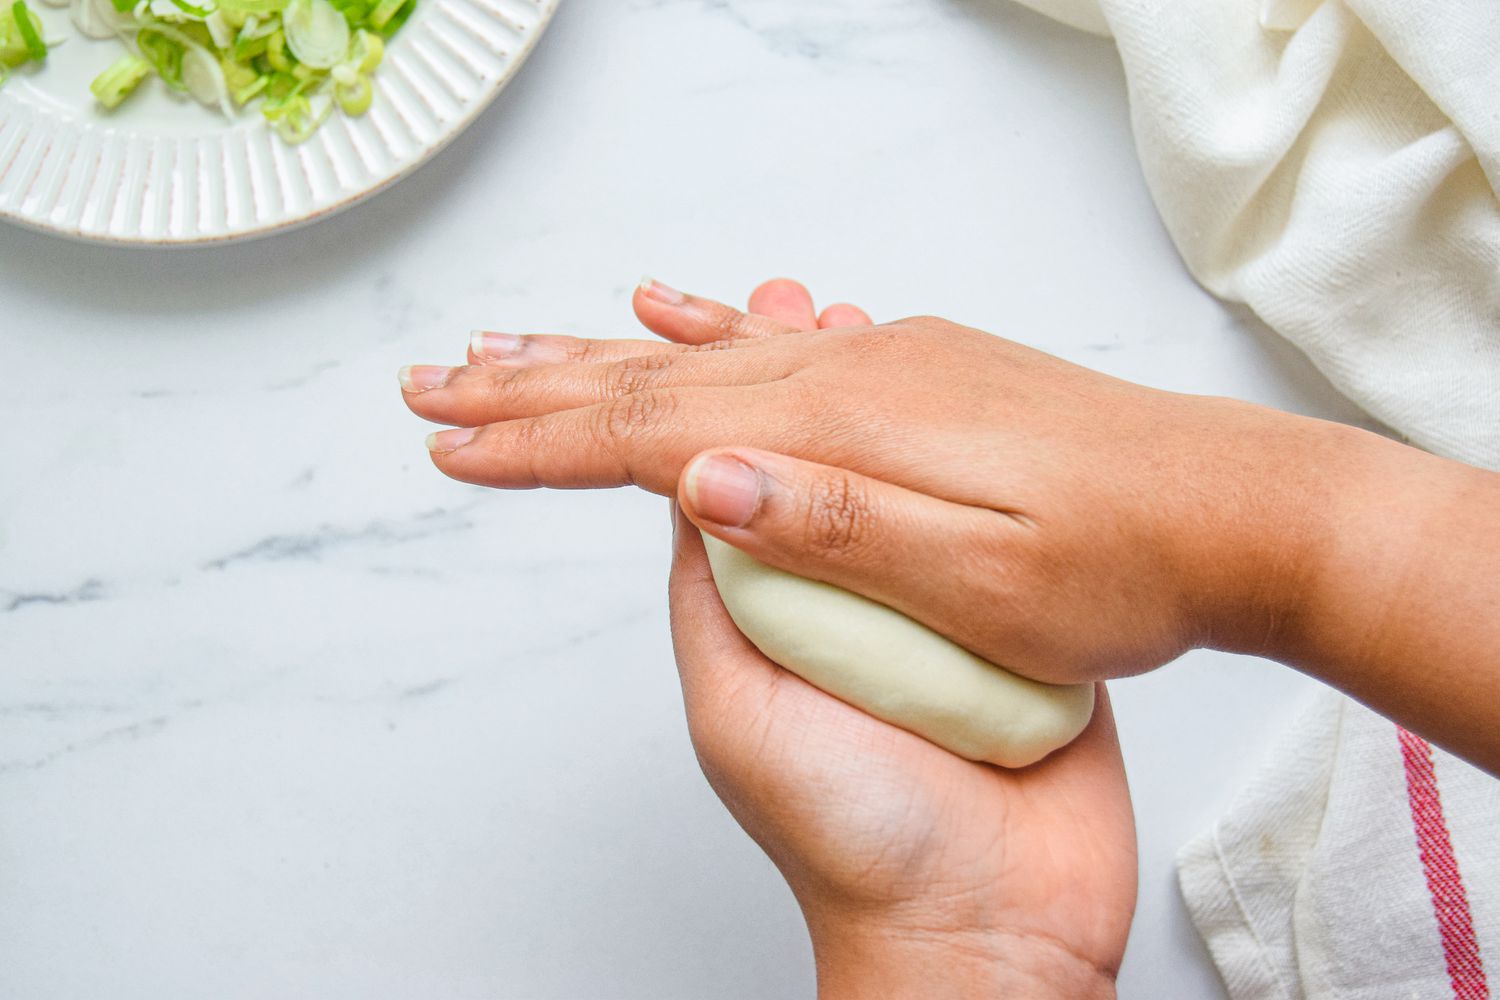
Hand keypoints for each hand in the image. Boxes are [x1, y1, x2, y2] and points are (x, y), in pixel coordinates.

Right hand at [400, 278, 1353, 683]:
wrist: (1239, 510)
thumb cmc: (1123, 566)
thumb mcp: (982, 579)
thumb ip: (836, 529)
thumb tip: (698, 479)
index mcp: (848, 431)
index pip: (654, 436)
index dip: (542, 447)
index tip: (451, 450)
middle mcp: (853, 375)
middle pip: (655, 381)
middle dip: (533, 390)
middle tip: (433, 387)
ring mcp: (886, 363)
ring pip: (703, 355)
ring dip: (596, 360)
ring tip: (511, 350)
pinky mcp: (916, 371)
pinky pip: (778, 342)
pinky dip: (704, 331)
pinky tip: (676, 310)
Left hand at [662, 281, 1134, 997]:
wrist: (993, 925)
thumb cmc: (857, 838)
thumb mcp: (744, 708)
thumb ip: (716, 597)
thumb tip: (684, 483)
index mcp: (765, 610)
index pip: (710, 484)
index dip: (687, 403)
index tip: (663, 324)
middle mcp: (837, 594)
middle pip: (804, 461)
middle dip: (785, 372)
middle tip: (784, 290)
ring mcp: (923, 602)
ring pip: (892, 478)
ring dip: (874, 394)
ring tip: (847, 310)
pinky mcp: (1004, 619)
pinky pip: (977, 524)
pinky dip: (964, 457)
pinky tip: (959, 399)